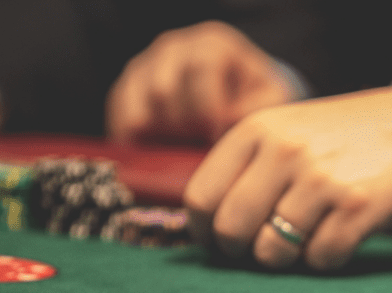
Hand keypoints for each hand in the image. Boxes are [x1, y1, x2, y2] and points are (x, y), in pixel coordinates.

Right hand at [106, 21, 296, 144]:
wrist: (230, 97)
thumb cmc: (251, 98)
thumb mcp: (267, 99)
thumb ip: (256, 109)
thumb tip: (226, 123)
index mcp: (211, 45)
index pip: (201, 68)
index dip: (209, 109)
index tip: (216, 135)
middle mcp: (173, 48)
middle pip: (165, 89)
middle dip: (185, 126)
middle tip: (198, 144)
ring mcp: (144, 67)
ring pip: (140, 107)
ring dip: (162, 135)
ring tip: (184, 144)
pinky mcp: (125, 91)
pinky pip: (123, 120)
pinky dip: (141, 141)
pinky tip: (162, 149)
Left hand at [184, 84, 391, 269]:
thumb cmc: (343, 141)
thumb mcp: (286, 133)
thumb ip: (245, 170)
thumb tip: (205, 232)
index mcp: (257, 130)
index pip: (201, 198)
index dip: (207, 232)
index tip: (222, 242)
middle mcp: (284, 150)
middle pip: (231, 230)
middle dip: (243, 252)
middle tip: (264, 248)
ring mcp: (322, 178)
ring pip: (273, 251)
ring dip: (287, 259)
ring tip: (306, 239)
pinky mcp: (358, 206)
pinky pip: (321, 258)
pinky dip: (327, 259)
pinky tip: (339, 237)